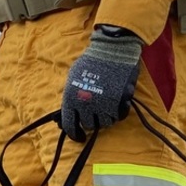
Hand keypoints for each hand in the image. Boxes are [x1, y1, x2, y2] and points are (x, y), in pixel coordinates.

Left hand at [61, 26, 142, 141]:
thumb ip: (70, 97)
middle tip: (96, 114)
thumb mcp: (73, 78)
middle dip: (92, 121)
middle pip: (89, 125)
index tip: (79, 137)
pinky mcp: (120, 102)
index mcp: (71, 99)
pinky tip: (118, 105)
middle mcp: (86, 104)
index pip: (70, 125)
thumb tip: (66, 116)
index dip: (74, 134)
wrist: (113, 47)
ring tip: (107, 108)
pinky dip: (119, 113)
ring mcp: (103, 104)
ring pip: (105, 123)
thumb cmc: (91, 61)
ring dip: (106, 118)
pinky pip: (119, 116)